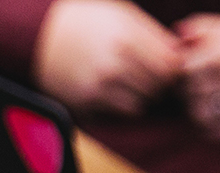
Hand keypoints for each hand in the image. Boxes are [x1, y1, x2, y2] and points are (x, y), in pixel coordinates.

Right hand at [34, 0, 183, 116]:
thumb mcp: (122, 13)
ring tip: (134, 83)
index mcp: (128, 37)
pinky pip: (121, 112)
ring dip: (143, 95)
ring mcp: (100, 85)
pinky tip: (117, 91)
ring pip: (143, 102)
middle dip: (161, 81)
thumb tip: (181, 51)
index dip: (175, 65)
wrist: (38, 34)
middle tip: (152, 75)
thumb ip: (152, 33)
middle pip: (160, 85)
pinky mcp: (86, 101)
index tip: (168, 63)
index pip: (172, 64)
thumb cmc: (84, 19)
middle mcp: (115, 63)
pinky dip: (124, 105)